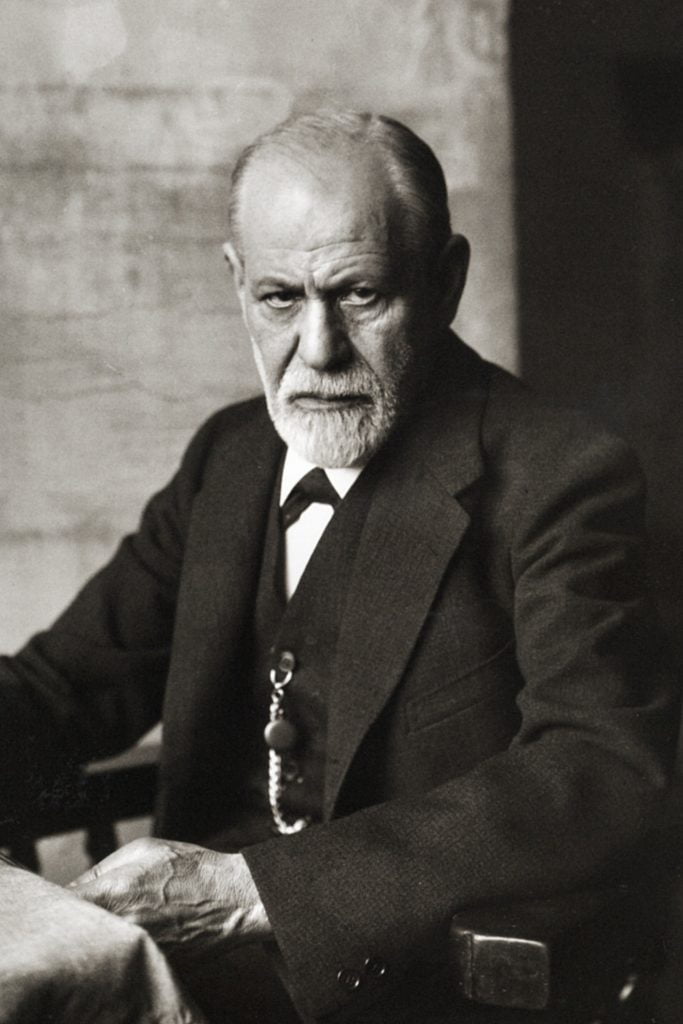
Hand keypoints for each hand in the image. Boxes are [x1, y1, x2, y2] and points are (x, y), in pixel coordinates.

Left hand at [69, 837, 270, 961]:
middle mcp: (122, 929)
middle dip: (76, 924)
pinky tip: (134, 940)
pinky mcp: (150, 970)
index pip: (61, 905)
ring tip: (119, 923)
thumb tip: (71, 890)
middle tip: (86, 913)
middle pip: (76, 934)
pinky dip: (121, 955)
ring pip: (98, 953)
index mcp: (114, 894)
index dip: (59, 903)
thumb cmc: (190, 868)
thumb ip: (101, 870)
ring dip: (98, 941)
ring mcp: (136, 953)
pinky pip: (122, 964)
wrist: (233, 899)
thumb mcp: (142, 851)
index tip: (64, 900)